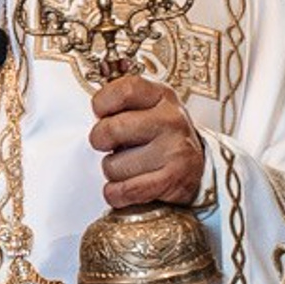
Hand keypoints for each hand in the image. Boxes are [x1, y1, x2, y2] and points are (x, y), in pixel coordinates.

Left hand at [91, 75, 204, 210]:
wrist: (196, 169)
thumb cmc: (159, 137)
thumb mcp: (149, 109)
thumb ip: (122, 106)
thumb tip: (88, 117)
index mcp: (162, 96)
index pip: (125, 90)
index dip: (103, 103)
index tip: (101, 114)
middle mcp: (171, 120)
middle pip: (112, 129)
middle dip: (100, 141)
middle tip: (109, 146)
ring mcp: (174, 150)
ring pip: (113, 166)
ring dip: (112, 172)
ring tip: (127, 167)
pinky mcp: (172, 180)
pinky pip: (125, 190)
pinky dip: (116, 193)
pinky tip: (124, 188)